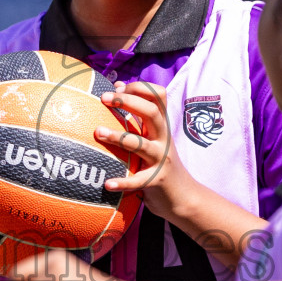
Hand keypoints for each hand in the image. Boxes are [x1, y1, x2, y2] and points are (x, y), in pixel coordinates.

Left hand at [94, 82, 203, 225]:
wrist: (183, 196)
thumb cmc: (159, 162)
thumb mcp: (152, 137)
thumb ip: (137, 116)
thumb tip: (116, 85)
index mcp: (161, 126)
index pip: (158, 95)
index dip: (139, 87)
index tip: (117, 87)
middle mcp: (163, 138)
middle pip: (151, 112)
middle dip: (128, 101)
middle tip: (103, 98)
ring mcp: (161, 159)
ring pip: (141, 144)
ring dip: (118, 137)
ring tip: (98, 132)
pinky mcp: (157, 180)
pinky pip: (138, 181)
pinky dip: (123, 182)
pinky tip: (107, 184)